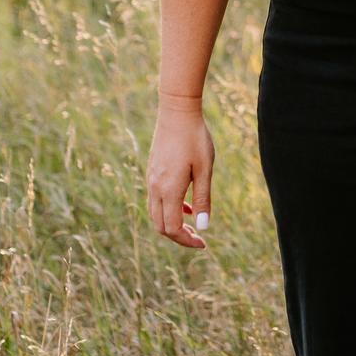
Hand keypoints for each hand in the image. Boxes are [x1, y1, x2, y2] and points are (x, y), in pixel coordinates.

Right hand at [147, 98, 214, 247]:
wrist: (177, 112)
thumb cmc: (195, 139)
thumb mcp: (205, 170)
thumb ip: (202, 199)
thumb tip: (202, 228)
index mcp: (169, 190)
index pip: (172, 228)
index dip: (187, 241)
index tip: (204, 244)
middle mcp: (155, 188)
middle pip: (160, 226)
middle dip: (178, 236)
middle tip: (199, 239)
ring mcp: (151, 180)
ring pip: (156, 214)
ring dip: (173, 224)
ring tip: (194, 223)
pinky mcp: (152, 172)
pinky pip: (156, 200)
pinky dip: (169, 209)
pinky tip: (187, 205)